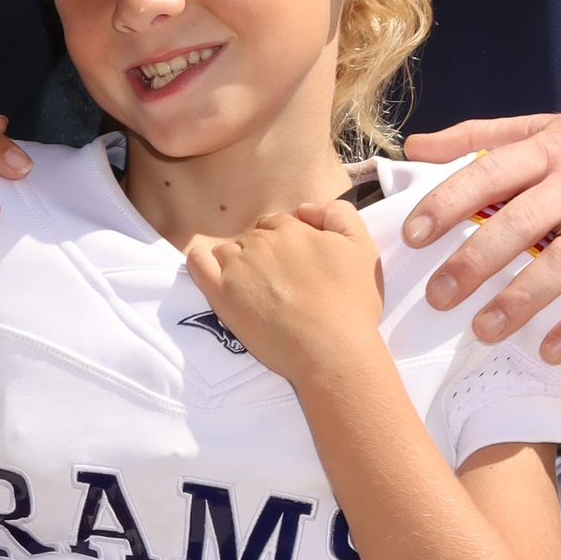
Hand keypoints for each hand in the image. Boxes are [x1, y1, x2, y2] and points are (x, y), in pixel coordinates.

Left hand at [184, 201, 385, 388]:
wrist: (333, 351)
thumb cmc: (351, 304)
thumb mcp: (363, 248)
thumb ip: (338, 214)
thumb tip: (306, 209)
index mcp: (293, 229)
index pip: (279, 225)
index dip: (287, 244)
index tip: (295, 268)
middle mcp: (262, 242)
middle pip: (254, 238)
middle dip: (264, 255)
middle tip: (281, 285)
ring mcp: (238, 267)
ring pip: (228, 251)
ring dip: (238, 263)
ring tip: (256, 290)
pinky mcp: (221, 294)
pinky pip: (197, 263)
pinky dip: (200, 260)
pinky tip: (209, 269)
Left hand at [400, 101, 560, 359]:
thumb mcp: (547, 126)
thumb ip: (480, 137)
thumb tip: (414, 147)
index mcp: (548, 149)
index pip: (489, 173)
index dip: (447, 203)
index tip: (411, 236)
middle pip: (518, 222)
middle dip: (473, 261)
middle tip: (438, 296)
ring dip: (521, 299)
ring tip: (483, 329)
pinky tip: (554, 350)